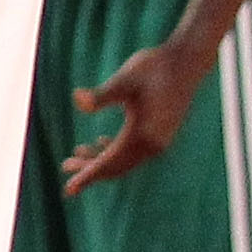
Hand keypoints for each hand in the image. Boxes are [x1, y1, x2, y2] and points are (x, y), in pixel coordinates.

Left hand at [60, 34, 211, 194]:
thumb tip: (79, 100)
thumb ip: (102, 95)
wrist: (186, 61)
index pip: (110, 163)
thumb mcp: (124, 80)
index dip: (88, 176)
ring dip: (101, 159)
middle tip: (65, 166)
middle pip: (117, 166)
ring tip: (76, 153)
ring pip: (125, 159)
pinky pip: (134, 150)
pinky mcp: (160, 132)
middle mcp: (153, 143)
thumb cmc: (154, 67)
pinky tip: (100, 143)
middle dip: (91, 170)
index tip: (69, 190)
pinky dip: (115, 150)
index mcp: (143, 135)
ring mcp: (159, 139)